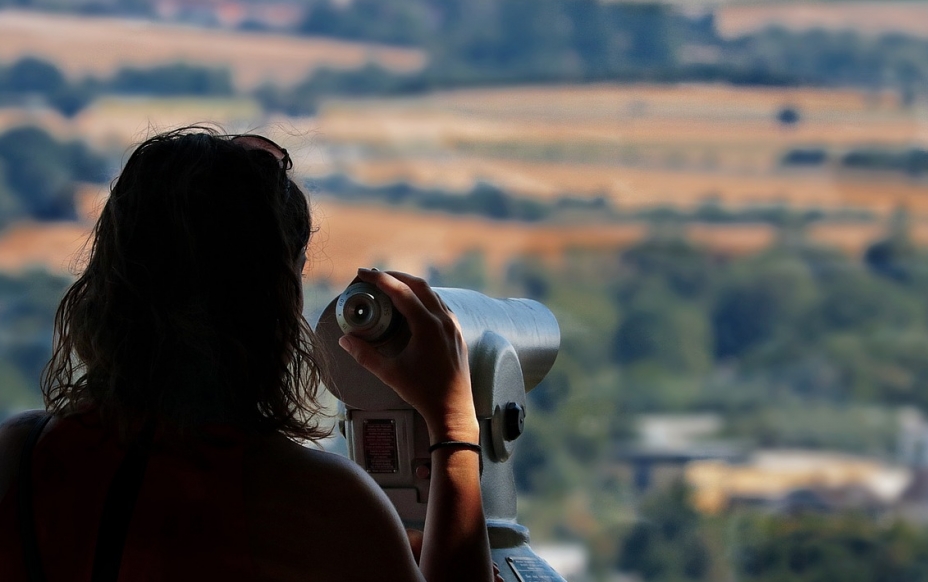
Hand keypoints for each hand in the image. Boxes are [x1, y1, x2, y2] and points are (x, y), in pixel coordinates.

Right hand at [338, 269, 477, 440]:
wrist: (452, 410)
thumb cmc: (422, 392)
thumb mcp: (390, 373)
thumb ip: (365, 355)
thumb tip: (345, 340)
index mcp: (427, 326)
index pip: (401, 291)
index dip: (380, 279)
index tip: (363, 274)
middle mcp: (443, 320)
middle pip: (418, 285)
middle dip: (395, 276)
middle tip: (374, 276)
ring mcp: (453, 326)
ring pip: (432, 294)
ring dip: (410, 285)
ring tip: (390, 287)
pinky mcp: (457, 333)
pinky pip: (440, 306)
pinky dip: (424, 298)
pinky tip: (412, 305)